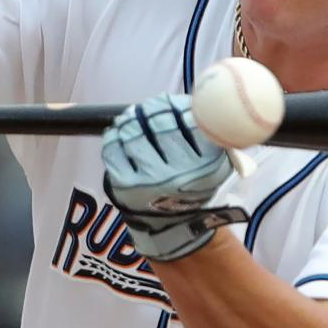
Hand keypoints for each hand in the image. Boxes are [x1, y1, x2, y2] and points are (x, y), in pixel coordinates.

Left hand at [101, 93, 247, 261]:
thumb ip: (207, 136)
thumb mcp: (214, 165)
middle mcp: (178, 172)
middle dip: (151, 109)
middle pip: (159, 123)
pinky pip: (113, 151)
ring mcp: (149, 180)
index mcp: (205, 164)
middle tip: (149, 106)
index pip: (188, 120)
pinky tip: (117, 132)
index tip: (168, 101)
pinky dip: (113, 137)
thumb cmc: (191, 186)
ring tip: (132, 117)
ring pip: (134, 133)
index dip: (175, 104)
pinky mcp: (125, 186)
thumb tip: (188, 102)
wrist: (172, 226)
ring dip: (130, 119)